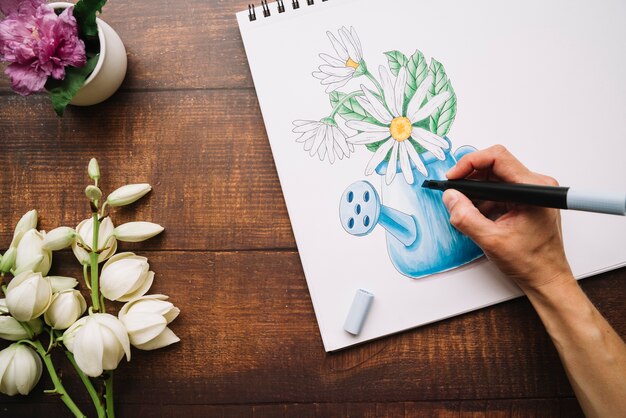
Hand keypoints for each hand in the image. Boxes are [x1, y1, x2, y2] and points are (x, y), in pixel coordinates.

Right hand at [443, 145, 573, 292]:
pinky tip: (477, 214)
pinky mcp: (526, 200)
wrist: (546, 278)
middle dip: (469, 178)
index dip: (470, 163)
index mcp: (533, 190)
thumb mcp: (491, 241)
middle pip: (494, 166)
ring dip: (476, 191)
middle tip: (452, 191)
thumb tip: (450, 197)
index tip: (453, 176)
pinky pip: (499, 190)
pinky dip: (484, 199)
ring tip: (465, 208)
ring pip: (495, 178)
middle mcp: (536, 186)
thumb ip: (467, 218)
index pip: (498, 158)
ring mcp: (532, 192)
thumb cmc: (531, 262)